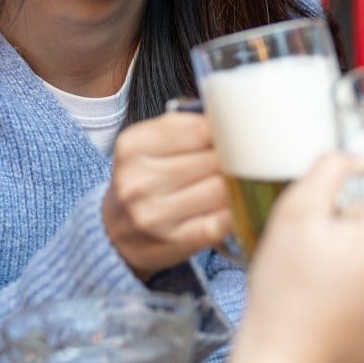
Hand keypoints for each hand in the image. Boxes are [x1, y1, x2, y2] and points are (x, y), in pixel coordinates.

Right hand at [102, 111, 232, 278]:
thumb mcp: (149, 148)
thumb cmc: (143, 183)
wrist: (116, 234)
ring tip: (241, 183)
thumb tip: (238, 122)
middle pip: (213, 160)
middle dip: (235, 159)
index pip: (199, 128)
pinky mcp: (174, 241)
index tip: (237, 135)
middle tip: (247, 161)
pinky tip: (239, 206)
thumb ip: (187, 129)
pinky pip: (223, 221)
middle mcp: (138, 180)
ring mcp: (154, 214)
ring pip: (221, 189)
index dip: (226, 131)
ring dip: (237, 186)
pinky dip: (237, 212)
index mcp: (133, 146)